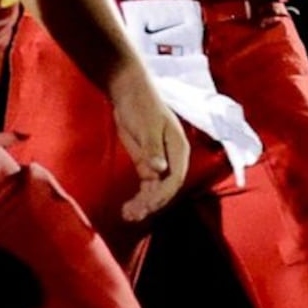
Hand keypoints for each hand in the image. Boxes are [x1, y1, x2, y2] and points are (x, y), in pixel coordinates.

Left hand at [108, 60, 191, 221]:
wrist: (128, 92)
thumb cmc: (141, 105)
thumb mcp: (147, 126)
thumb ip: (153, 149)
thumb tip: (159, 170)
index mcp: (179, 148)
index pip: (175, 178)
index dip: (163, 194)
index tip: (148, 204)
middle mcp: (172, 159)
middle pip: (166, 188)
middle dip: (152, 203)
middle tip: (135, 214)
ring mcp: (159, 163)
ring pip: (155, 190)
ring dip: (144, 204)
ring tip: (128, 216)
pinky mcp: (146, 164)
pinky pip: (145, 186)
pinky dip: (138, 198)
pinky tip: (128, 209)